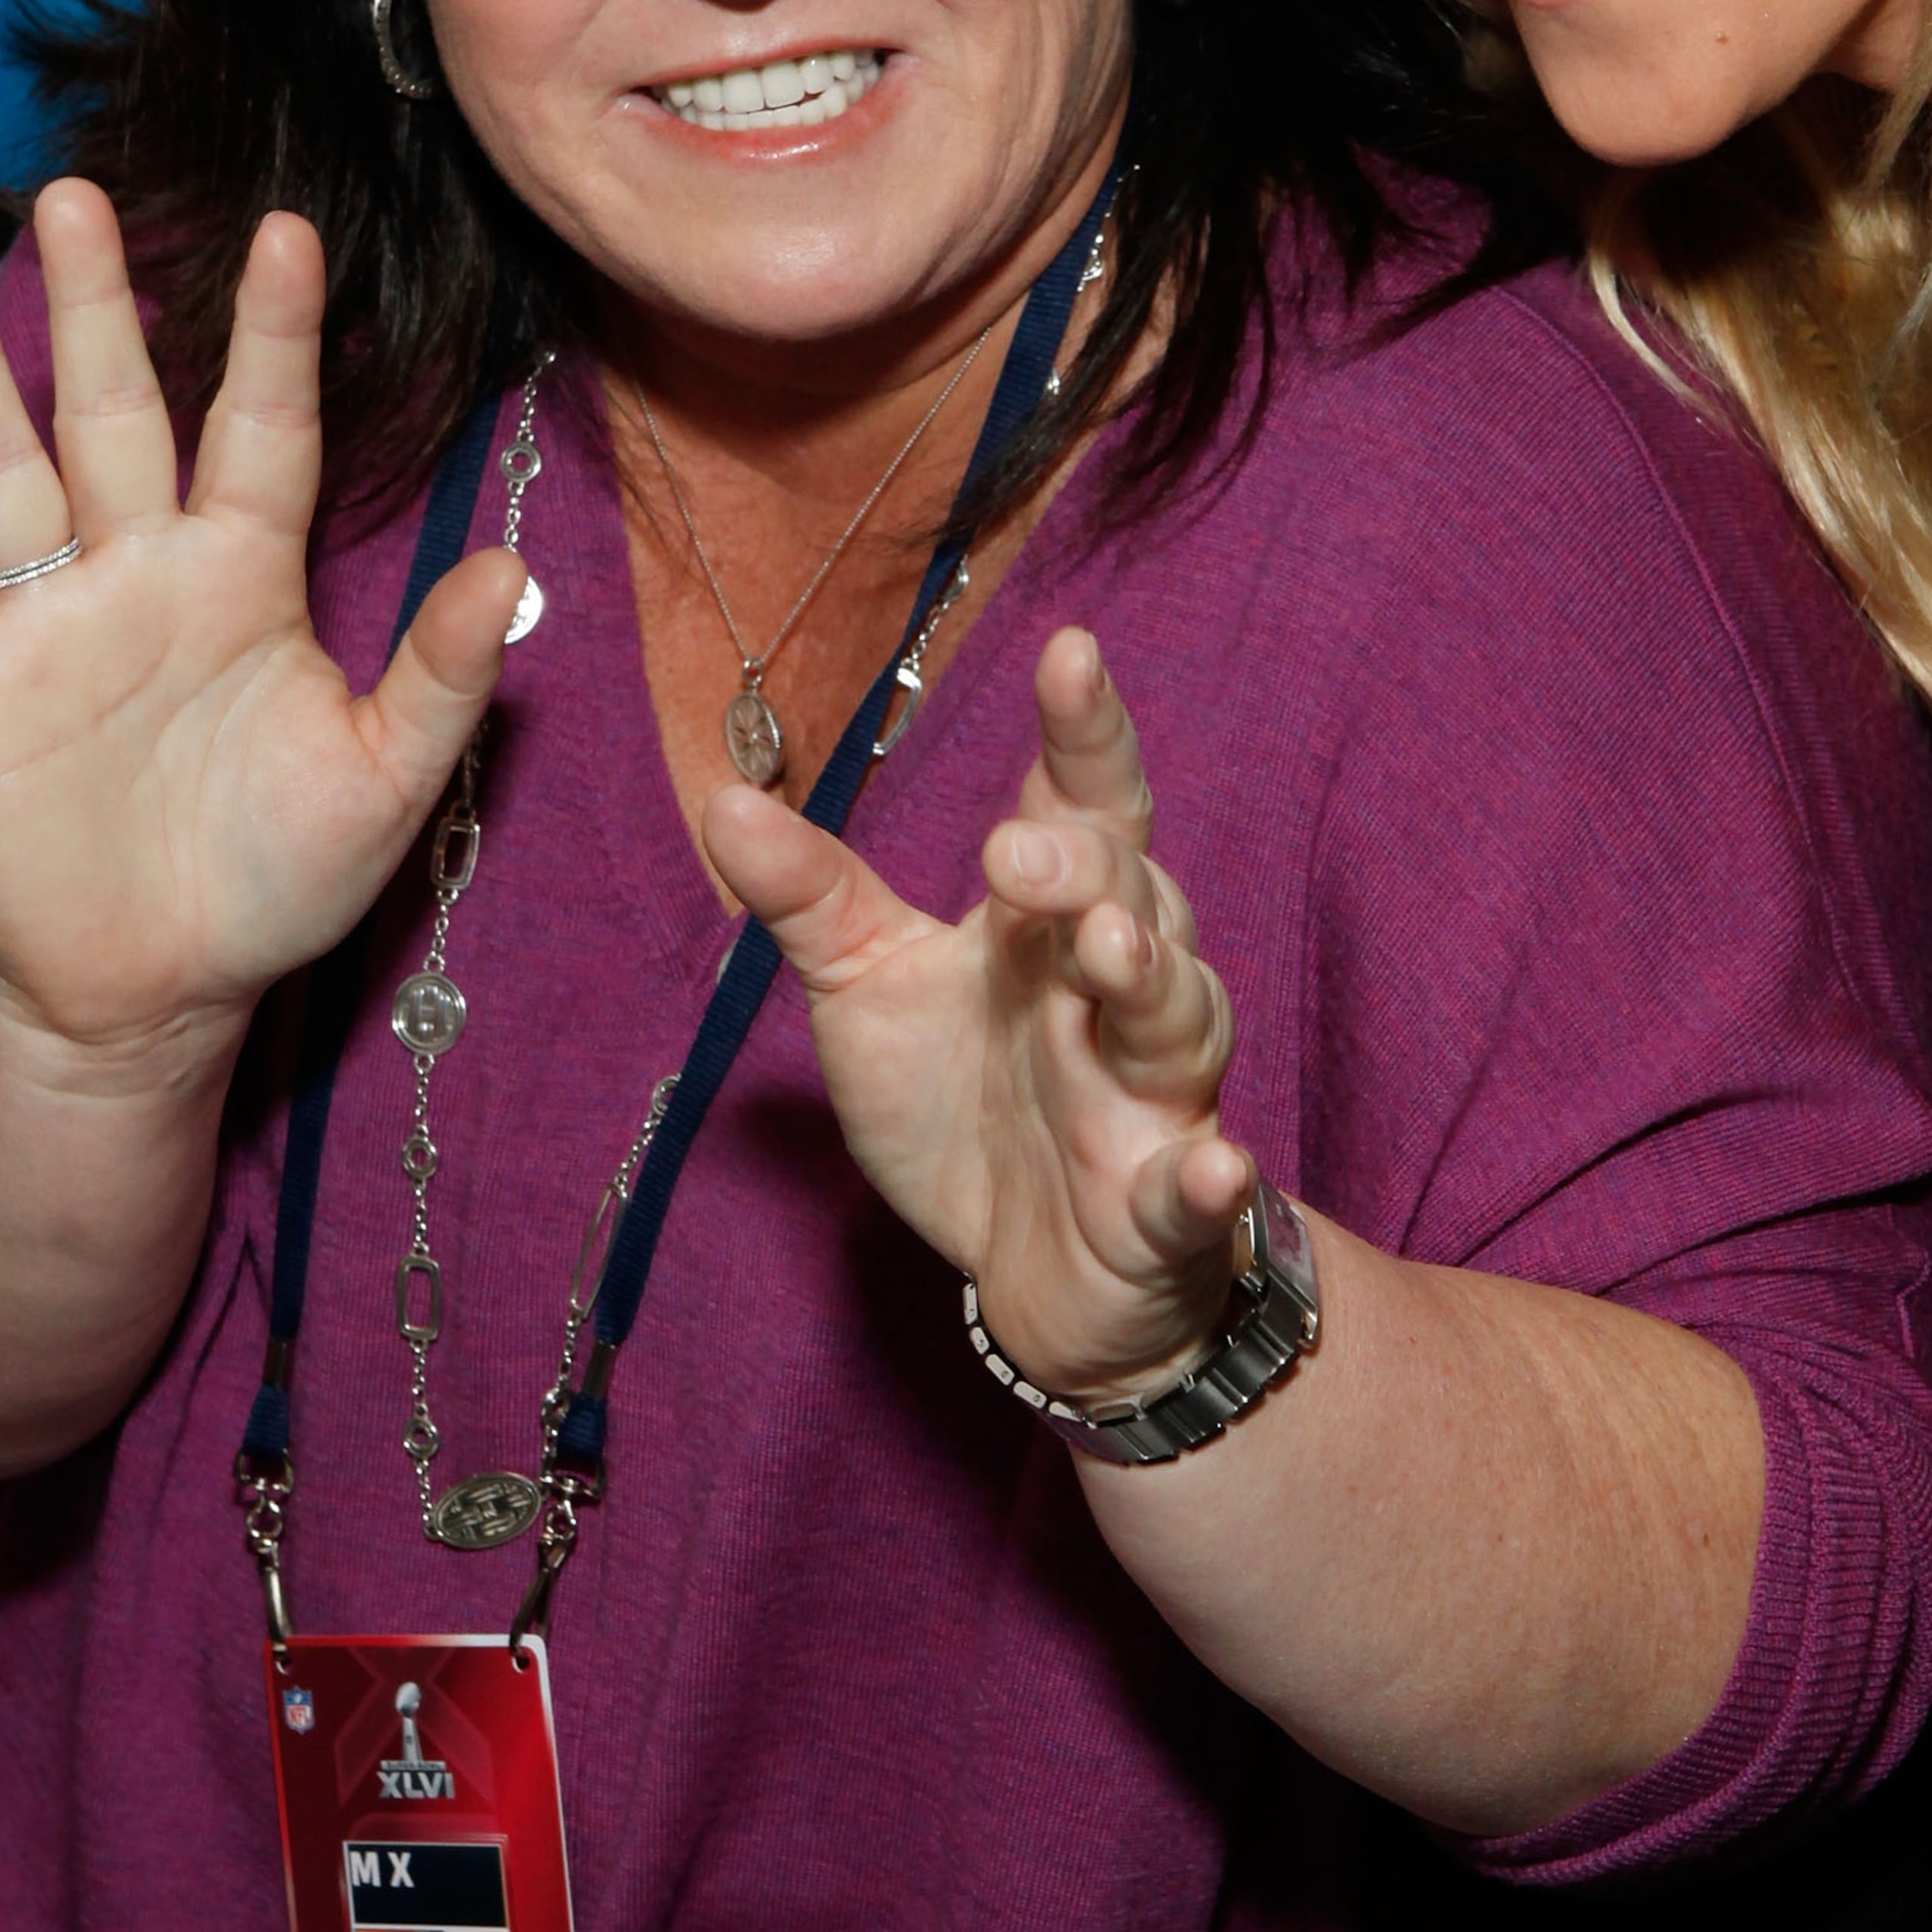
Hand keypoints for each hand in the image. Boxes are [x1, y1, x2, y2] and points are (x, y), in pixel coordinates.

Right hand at [0, 180, 521, 1076]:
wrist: (164, 991)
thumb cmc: (279, 880)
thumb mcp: (386, 779)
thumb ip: (443, 674)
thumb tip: (516, 574)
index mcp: (248, 580)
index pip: (264, 431)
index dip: (273, 336)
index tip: (284, 231)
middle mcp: (143, 577)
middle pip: (116, 415)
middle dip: (97, 308)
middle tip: (73, 192)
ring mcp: (48, 628)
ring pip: (6, 473)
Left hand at [708, 625, 1250, 1403]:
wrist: (1034, 1280)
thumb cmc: (966, 1111)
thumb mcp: (871, 993)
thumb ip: (815, 900)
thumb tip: (721, 798)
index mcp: (1049, 928)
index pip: (1085, 806)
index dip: (1084, 733)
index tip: (1069, 651)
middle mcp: (1117, 996)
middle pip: (1137, 900)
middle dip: (1089, 868)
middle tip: (1018, 853)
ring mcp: (1154, 1099)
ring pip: (1182, 1020)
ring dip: (1155, 982)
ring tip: (1108, 948)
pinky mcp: (1168, 1210)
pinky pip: (1202, 1189)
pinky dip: (1208, 1181)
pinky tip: (1210, 1169)